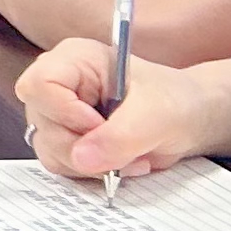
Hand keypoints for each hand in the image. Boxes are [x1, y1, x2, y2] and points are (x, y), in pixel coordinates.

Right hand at [16, 41, 216, 183]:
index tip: (101, 125)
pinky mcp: (66, 138)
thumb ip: (119, 136)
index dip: (66, 112)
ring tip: (127, 156)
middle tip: (122, 149)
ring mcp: (58, 112)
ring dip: (89, 163)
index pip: (41, 85)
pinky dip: (90, 171)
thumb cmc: (174, 101)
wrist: (189, 119)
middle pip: (42, 121)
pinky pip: (60, 163)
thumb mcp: (155, 115)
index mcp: (74, 60)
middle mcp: (58, 83)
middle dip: (83, 146)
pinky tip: (119, 161)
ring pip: (48, 147)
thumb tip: (81, 159)